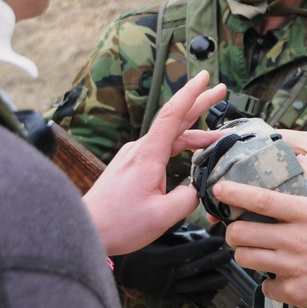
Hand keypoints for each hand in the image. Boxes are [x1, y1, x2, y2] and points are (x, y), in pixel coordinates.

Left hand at [84, 70, 226, 254]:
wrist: (86, 230)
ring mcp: (135, 156)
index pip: (173, 114)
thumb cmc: (118, 223)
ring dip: (195, 134)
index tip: (204, 78)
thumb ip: (188, 199)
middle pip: (175, 119)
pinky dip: (182, 146)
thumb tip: (201, 189)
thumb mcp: (162, 216)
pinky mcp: (132, 165)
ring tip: (219, 137)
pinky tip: (193, 153)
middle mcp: (141, 149)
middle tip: (220, 89)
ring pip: (171, 137)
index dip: (191, 94)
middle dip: (199, 103)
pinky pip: (162, 149)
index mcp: (149, 154)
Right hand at [112, 223, 232, 305]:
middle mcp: (164, 275)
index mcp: (161, 258)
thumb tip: (188, 211)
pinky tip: (212, 290)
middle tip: (227, 256)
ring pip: (194, 286)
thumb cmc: (137, 248)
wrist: (120, 268)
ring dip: (212, 281)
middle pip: (195, 269)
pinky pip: (187, 297)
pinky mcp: (165, 295)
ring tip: (225, 275)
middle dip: (214, 263)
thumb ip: (169, 225)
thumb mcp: (151, 234)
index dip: (207, 247)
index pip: (190, 252)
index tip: (219, 241)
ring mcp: (165, 287)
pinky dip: (201, 294)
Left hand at [215, 157, 306, 307]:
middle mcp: (295, 239)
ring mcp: (292, 267)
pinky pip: (265, 285)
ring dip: (246, 253)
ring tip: (256, 250)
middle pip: (243, 232)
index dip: (235, 193)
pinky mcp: (293, 291)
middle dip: (233, 230)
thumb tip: (303, 163)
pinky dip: (269, 281)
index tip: (219, 189)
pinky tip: (280, 275)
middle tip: (239, 230)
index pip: (262, 200)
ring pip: (246, 258)